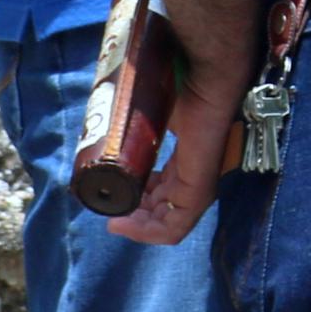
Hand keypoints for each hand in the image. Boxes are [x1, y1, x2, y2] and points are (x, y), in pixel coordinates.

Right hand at [105, 48, 250, 251]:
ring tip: (114, 221)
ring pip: (168, 223)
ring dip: (137, 227)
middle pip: (163, 209)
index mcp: (187, 158)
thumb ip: (138, 121)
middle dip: (134, 215)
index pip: (163, 190)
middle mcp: (195, 174)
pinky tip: (122, 225)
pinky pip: (175, 228)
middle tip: (111, 211)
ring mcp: (200, 185)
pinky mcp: (200, 191)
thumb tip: (104, 115)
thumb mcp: (154, 114)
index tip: (114, 193)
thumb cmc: (185, 87)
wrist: (206, 77)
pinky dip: (147, 234)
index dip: (137, 197)